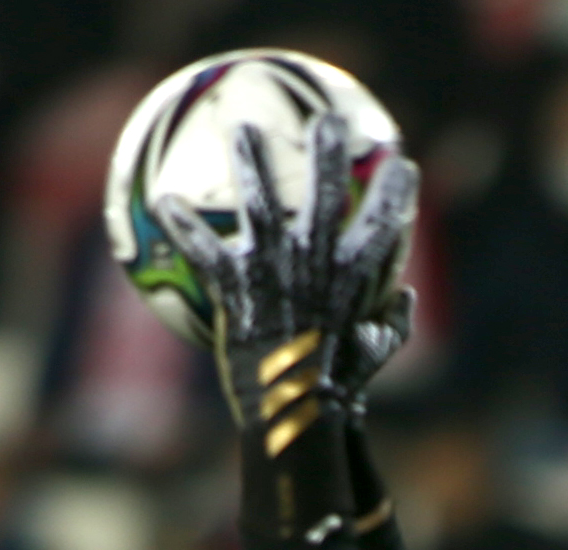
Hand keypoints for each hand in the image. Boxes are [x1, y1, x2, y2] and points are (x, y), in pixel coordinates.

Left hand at [179, 109, 416, 442]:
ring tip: (243, 130)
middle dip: (328, 151)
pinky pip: (204, 249)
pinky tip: (163, 202)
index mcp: (352, 275)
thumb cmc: (337, 387)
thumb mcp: (377, 354)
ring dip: (252, 162)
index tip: (403, 163)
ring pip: (262, 203)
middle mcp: (314, 260)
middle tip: (327, 119)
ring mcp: (272, 269)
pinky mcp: (235, 286)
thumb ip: (394, 323)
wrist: (292, 411)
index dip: (396, 191)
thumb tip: (404, 300)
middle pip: (326, 193)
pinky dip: (183, 227)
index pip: (384, 222)